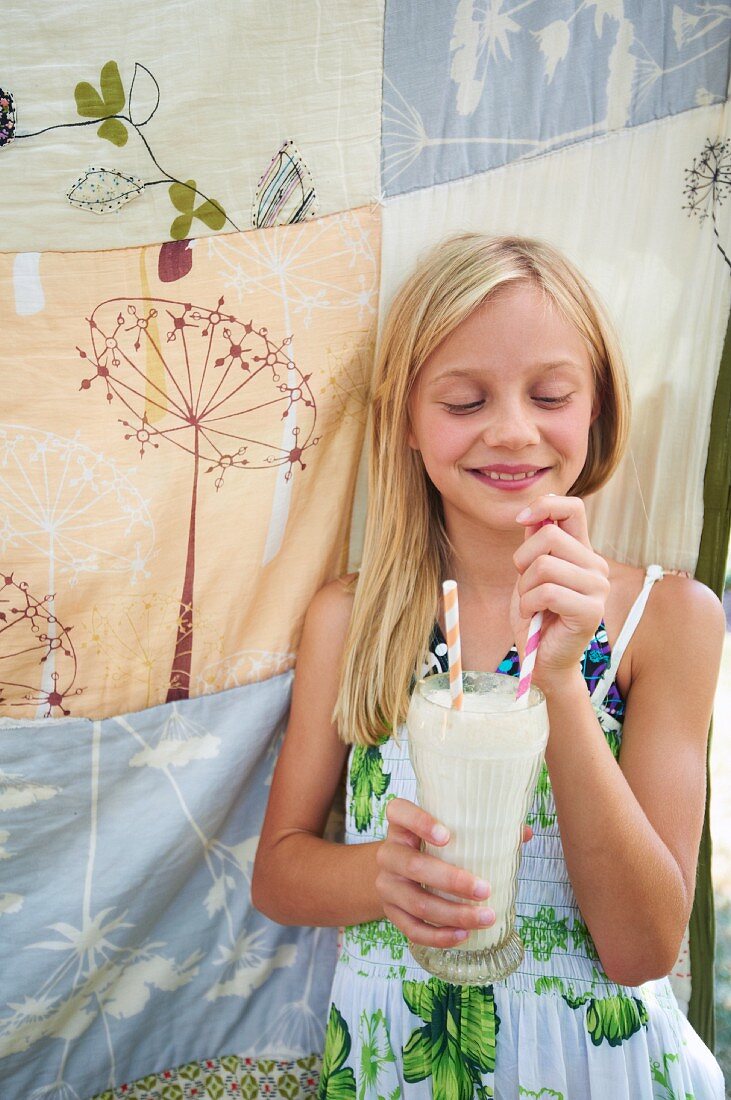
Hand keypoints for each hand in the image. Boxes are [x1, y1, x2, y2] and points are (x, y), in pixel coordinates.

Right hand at [375, 798, 531, 946]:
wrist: (395, 871)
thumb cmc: (430, 846)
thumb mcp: (445, 830)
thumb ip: (481, 828)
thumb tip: (524, 833)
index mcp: (401, 824)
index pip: (400, 812)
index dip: (420, 822)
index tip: (447, 835)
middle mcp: (388, 853)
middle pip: (414, 866)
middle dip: (452, 880)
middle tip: (485, 889)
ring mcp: (387, 885)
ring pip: (417, 903)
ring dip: (454, 914)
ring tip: (487, 917)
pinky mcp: (391, 912)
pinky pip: (412, 929)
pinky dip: (439, 936)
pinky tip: (464, 936)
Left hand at [511, 495, 608, 683]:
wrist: (543, 660)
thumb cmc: (535, 616)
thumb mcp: (529, 573)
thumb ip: (535, 545)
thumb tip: (532, 514)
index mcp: (582, 552)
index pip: (573, 507)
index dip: (545, 505)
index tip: (521, 519)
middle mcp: (595, 565)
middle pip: (549, 535)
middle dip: (522, 560)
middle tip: (525, 585)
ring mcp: (597, 587)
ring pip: (544, 565)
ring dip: (524, 588)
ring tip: (530, 604)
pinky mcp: (591, 610)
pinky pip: (547, 592)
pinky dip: (528, 604)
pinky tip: (533, 616)